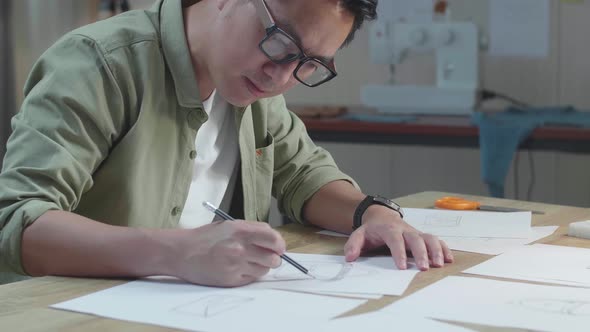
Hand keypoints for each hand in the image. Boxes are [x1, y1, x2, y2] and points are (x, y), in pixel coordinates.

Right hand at [170, 220, 285, 286]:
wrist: (181, 252)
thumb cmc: (205, 237)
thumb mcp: (229, 225)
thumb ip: (252, 230)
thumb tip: (273, 239)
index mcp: (241, 231)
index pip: (273, 239)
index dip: (279, 244)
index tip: (279, 247)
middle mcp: (240, 248)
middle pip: (273, 258)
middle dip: (273, 258)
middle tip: (267, 257)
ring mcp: (236, 265)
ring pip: (264, 270)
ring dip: (260, 267)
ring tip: (247, 261)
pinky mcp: (231, 280)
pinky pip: (251, 279)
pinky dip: (249, 275)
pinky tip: (237, 268)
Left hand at [343, 205, 453, 270]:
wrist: (381, 216)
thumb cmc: (372, 230)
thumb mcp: (359, 234)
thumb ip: (353, 245)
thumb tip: (350, 258)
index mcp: (389, 229)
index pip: (395, 239)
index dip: (399, 252)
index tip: (402, 267)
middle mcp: (405, 229)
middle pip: (416, 238)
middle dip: (421, 252)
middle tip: (423, 268)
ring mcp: (415, 232)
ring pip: (429, 237)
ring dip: (436, 250)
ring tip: (439, 265)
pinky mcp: (422, 236)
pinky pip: (436, 240)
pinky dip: (444, 249)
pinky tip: (449, 260)